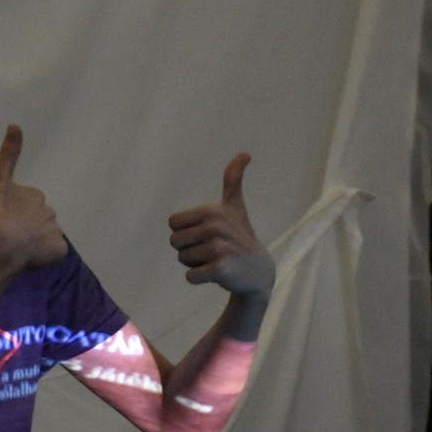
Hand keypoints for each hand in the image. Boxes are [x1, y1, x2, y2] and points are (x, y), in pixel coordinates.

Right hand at [0, 125, 68, 270]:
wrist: (3, 244)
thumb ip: (9, 154)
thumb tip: (15, 124)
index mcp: (35, 196)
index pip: (25, 206)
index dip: (11, 215)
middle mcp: (49, 211)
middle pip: (34, 222)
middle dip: (23, 230)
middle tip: (6, 239)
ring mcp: (56, 231)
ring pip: (42, 238)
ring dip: (31, 244)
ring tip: (14, 252)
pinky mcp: (60, 250)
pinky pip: (52, 253)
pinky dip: (42, 257)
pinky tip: (28, 259)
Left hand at [167, 153, 274, 298]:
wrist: (259, 272)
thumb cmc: (240, 235)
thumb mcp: (235, 206)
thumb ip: (233, 179)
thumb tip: (246, 153)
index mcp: (211, 210)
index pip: (173, 224)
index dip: (186, 232)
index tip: (206, 234)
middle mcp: (215, 226)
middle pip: (175, 242)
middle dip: (189, 249)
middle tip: (212, 250)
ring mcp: (218, 248)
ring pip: (182, 260)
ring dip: (196, 264)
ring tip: (216, 260)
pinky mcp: (220, 269)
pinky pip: (190, 277)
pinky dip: (199, 278)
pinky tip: (217, 274)